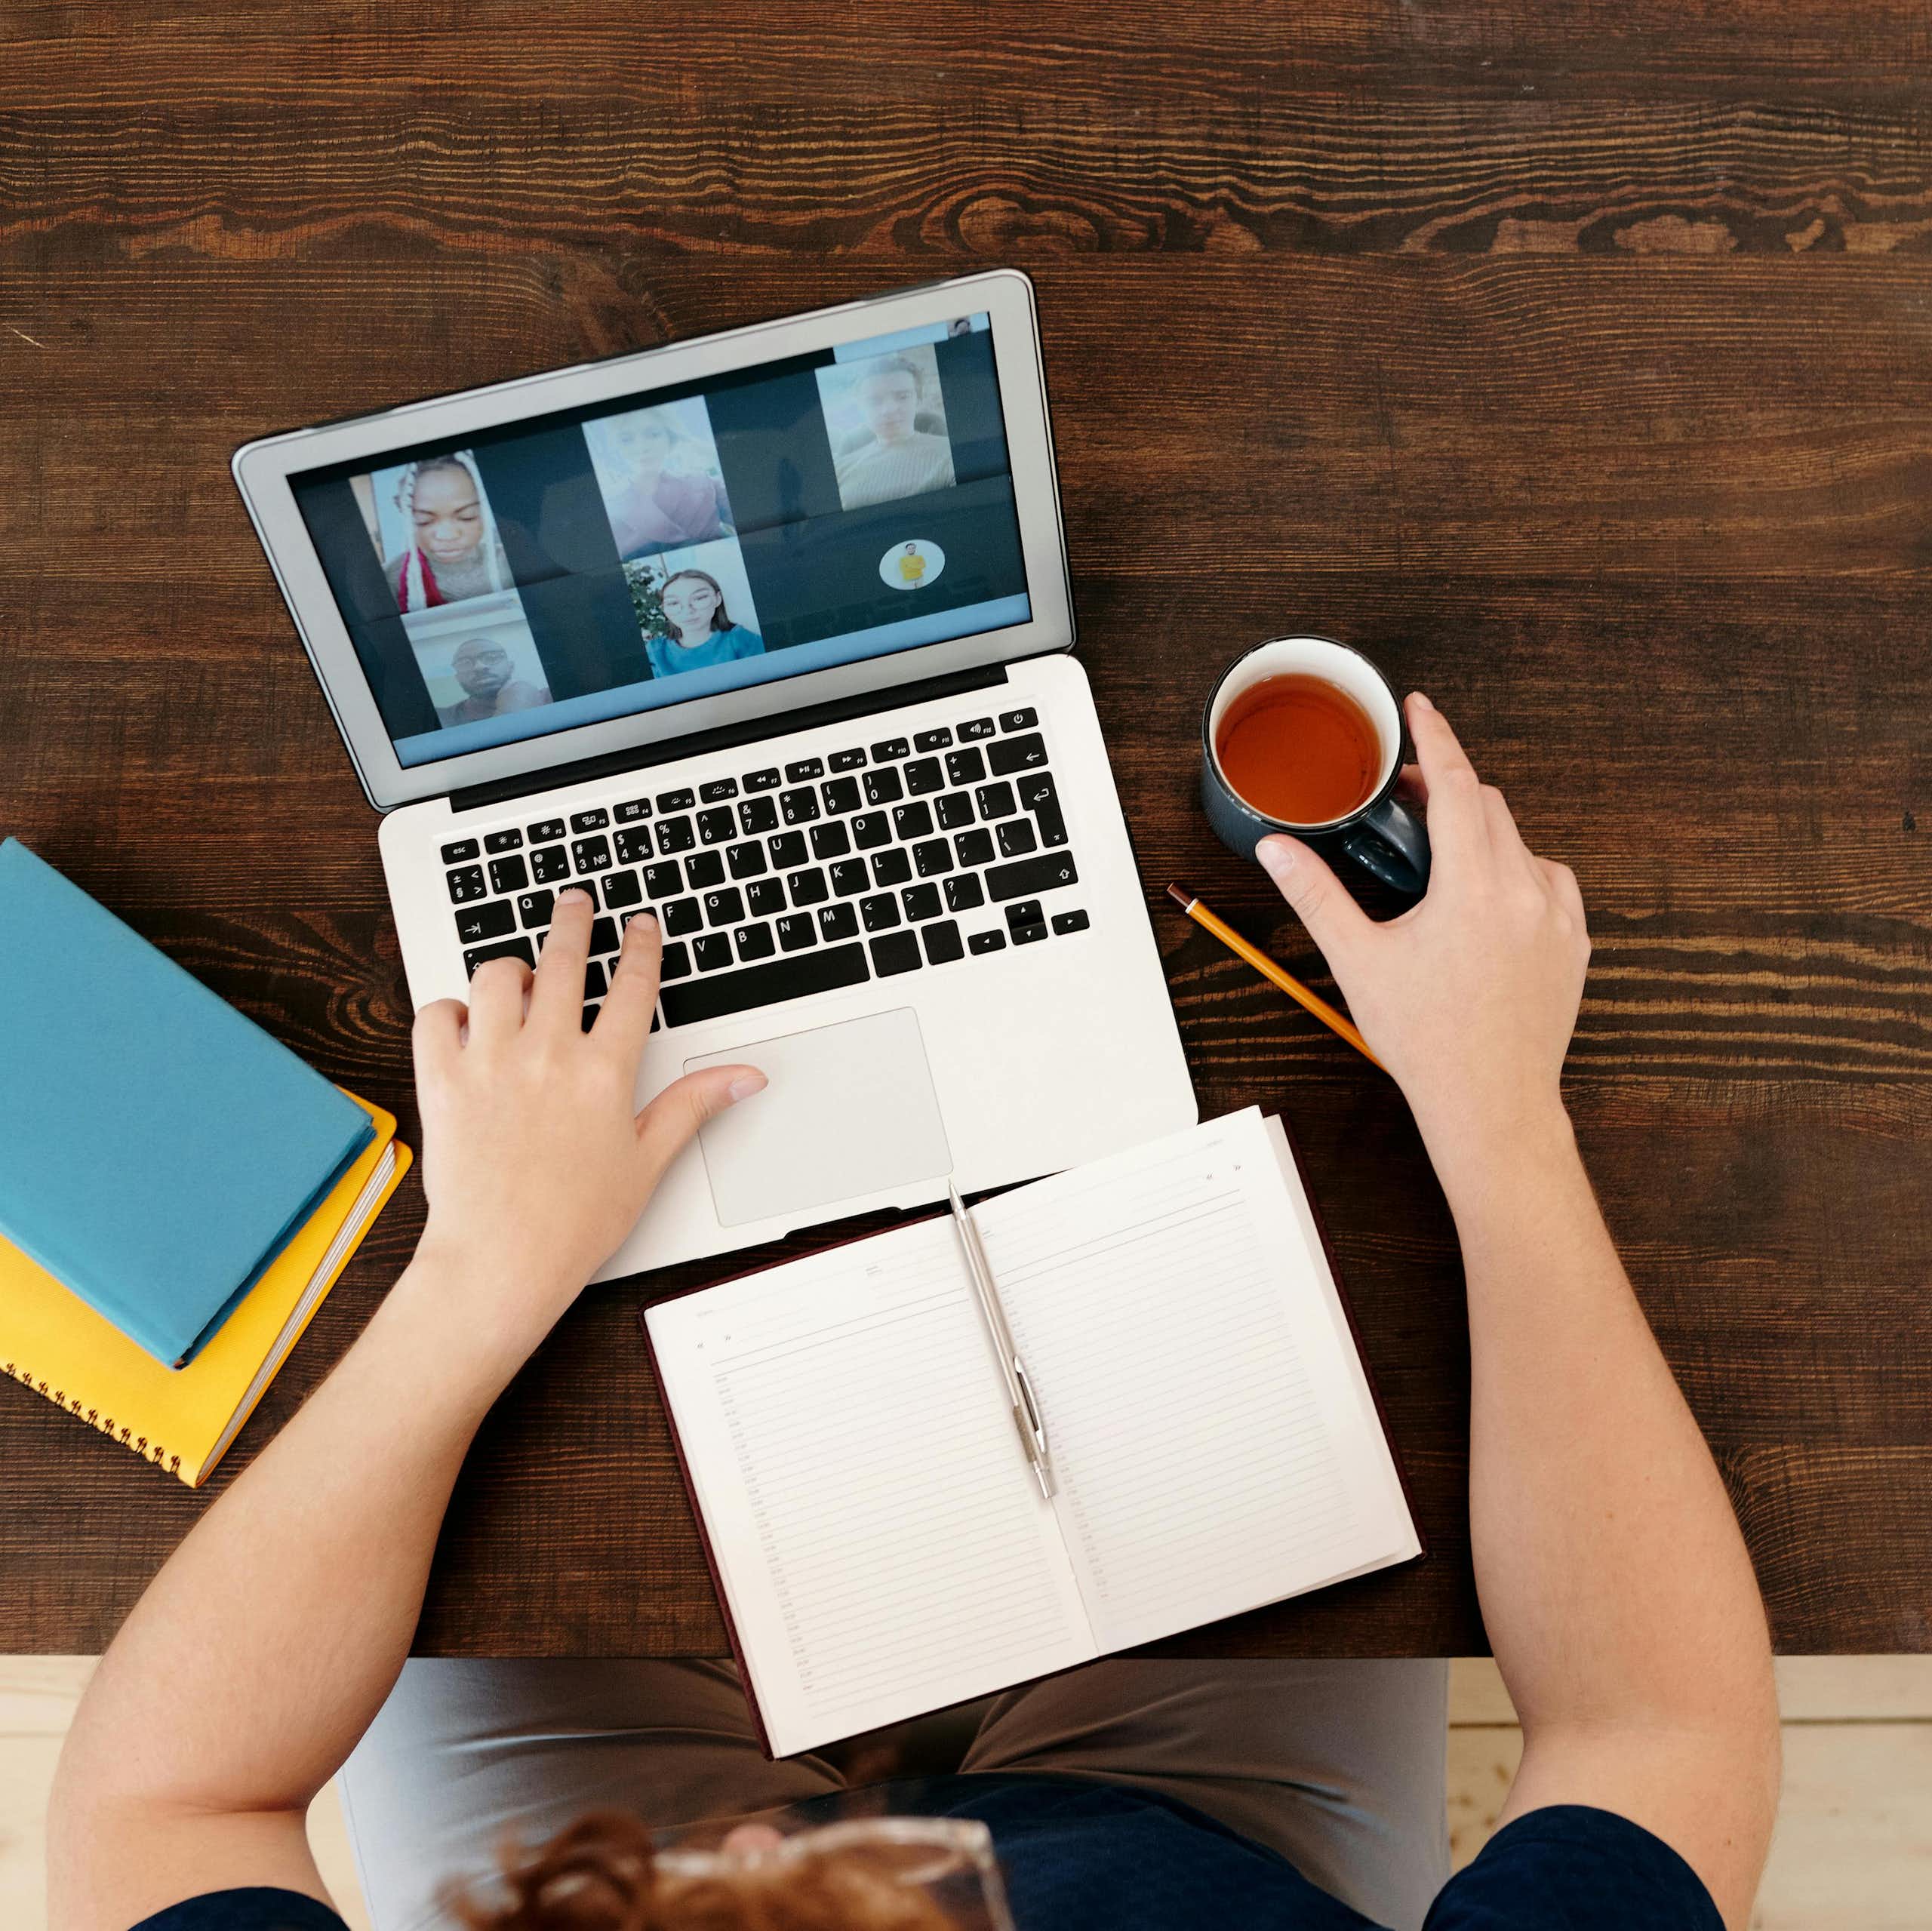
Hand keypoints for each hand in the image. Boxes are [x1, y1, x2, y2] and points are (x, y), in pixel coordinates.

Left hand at [408, 891, 764, 1364]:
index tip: (641, 924)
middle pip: (562, 960)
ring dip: (510, 969)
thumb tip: (745, 1076)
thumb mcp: (648, 1161)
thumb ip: (693, 1105)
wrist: (501, 1262)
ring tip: (519, 976)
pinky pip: (434, 1016)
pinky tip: (462, 1021)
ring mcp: (489, 1063)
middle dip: (573, 920)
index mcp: (603, 1072)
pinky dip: (447, 1010)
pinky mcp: (441, 1081)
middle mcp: (546, 1055)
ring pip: (495, 977)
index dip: (640, 947)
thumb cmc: (574, 1223)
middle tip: (575, 901)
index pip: (631, 987)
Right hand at [1256, 694, 1588, 1166]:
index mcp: (1472, 887)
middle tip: (1407, 795)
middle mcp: (1524, 891)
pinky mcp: (1575, 942)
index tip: (1421, 709)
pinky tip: (1489, 898)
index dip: (1436, 738)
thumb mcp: (1359, 961)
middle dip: (1447, 788)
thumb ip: (1316, 894)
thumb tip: (1276, 849)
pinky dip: (1518, 872)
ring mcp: (1558, 917)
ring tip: (1442, 860)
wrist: (1491, 1104)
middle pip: (1488, 805)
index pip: (1456, 785)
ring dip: (1481, 833)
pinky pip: (1550, 880)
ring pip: (1520, 842)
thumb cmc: (1426, 1041)